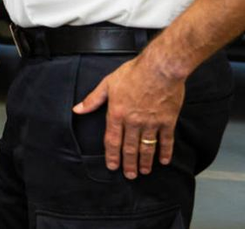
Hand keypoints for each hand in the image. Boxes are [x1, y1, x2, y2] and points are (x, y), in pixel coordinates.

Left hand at [73, 57, 185, 178]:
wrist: (160, 68)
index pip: (112, 139)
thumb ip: (93, 99)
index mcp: (117, 113)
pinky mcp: (167, 121)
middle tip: (129, 175)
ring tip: (144, 172)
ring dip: (145, 161)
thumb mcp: (108, 83)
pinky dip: (165, 151)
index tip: (112, 166)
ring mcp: (151, 123)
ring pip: (146, 147)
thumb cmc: (133, 72)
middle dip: (128, 163)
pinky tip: (163, 160)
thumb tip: (77, 109)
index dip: (111, 155)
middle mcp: (133, 122)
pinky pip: (166, 140)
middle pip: (129, 148)